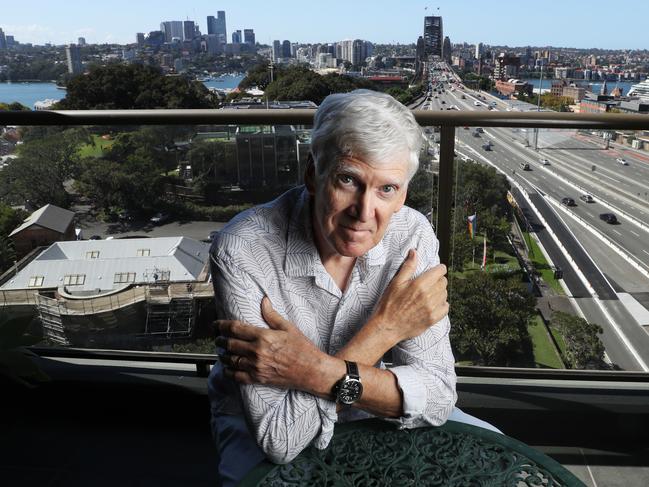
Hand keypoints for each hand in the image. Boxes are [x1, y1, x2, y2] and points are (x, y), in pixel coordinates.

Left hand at [217, 297, 338, 393]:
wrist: (311, 371)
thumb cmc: (303, 349)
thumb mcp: (288, 328)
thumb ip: (272, 315)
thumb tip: (264, 301)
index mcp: (263, 336)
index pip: (235, 328)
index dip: (221, 326)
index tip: (216, 325)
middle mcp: (257, 351)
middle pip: (230, 344)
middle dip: (220, 340)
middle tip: (218, 338)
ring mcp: (256, 367)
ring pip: (231, 360)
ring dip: (223, 355)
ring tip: (222, 352)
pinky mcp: (258, 379)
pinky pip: (237, 377)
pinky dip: (229, 372)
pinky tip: (228, 368)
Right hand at [371, 249, 448, 342]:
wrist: (387, 326)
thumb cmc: (389, 304)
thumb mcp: (396, 282)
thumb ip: (408, 267)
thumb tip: (414, 252)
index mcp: (420, 284)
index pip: (440, 271)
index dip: (439, 269)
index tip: (436, 270)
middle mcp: (428, 295)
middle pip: (444, 282)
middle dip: (438, 280)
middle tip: (429, 282)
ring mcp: (432, 308)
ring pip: (445, 294)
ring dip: (440, 292)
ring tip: (429, 294)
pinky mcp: (433, 319)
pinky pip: (446, 307)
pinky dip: (442, 304)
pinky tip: (433, 304)